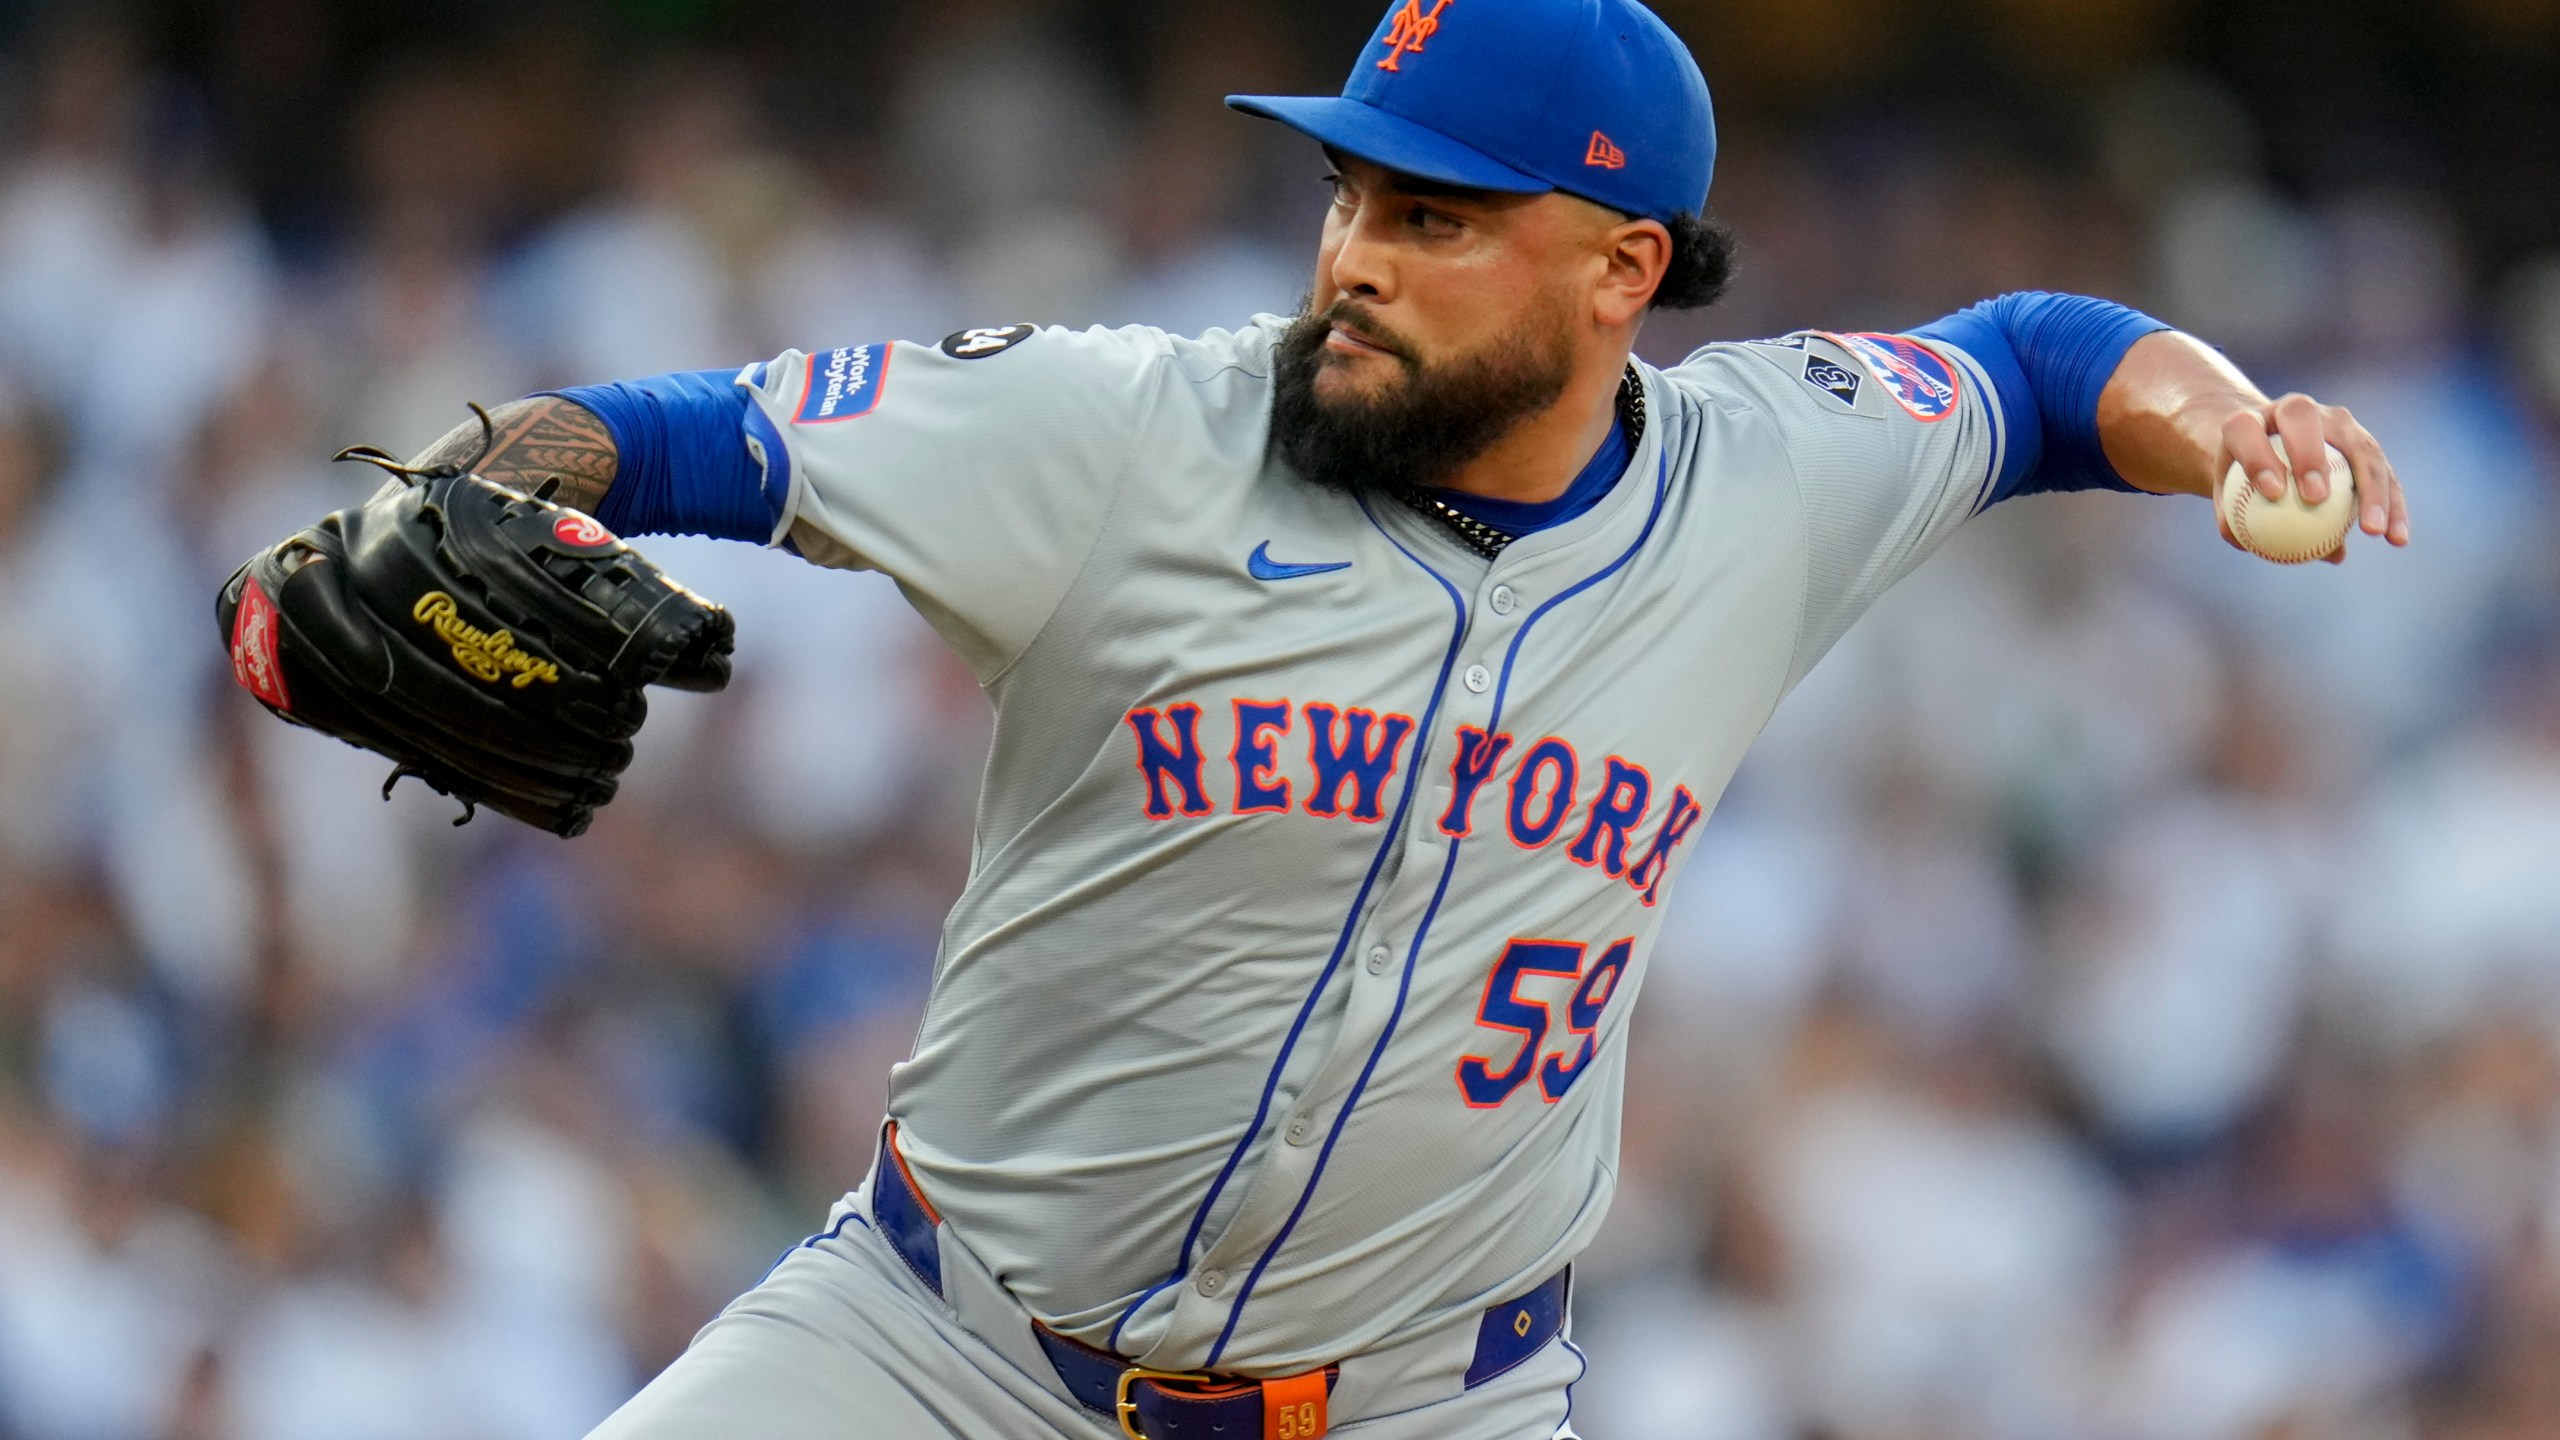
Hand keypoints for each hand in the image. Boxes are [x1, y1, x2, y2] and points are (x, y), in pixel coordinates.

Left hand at [2219, 393, 2408, 563]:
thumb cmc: (2239, 483)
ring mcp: (2335, 421)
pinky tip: (2395, 539)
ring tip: (2373, 530)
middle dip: (2310, 455)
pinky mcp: (2363, 442)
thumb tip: (2242, 543)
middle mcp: (2295, 409)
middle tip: (2315, 499)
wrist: (2267, 451)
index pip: (2247, 429)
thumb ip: (2229, 519)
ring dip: (2370, 487)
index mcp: (2250, 420)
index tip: (2273, 492)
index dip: (2258, 455)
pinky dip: (2392, 505)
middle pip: (2303, 418)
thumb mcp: (2225, 500)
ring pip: (2359, 446)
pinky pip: (2384, 472)